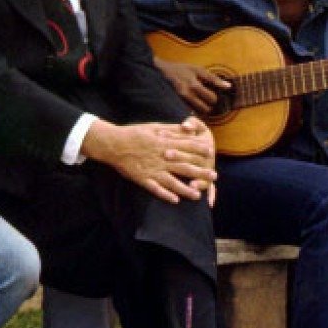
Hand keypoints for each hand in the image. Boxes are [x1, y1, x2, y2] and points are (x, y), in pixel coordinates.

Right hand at [82, 119, 217, 203]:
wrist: (113, 144)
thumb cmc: (134, 134)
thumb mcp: (153, 126)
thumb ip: (171, 129)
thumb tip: (186, 128)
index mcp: (163, 143)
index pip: (186, 146)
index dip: (199, 149)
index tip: (210, 152)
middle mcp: (161, 158)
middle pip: (184, 166)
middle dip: (200, 171)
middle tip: (214, 176)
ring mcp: (152, 169)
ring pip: (173, 181)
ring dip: (186, 188)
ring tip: (198, 195)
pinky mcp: (142, 179)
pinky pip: (156, 189)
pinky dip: (166, 195)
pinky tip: (176, 200)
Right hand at [154, 57, 230, 114]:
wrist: (161, 72)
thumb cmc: (181, 70)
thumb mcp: (197, 70)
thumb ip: (213, 79)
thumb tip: (229, 87)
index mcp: (194, 85)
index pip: (211, 98)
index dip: (214, 98)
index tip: (211, 95)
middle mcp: (187, 94)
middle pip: (206, 108)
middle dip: (208, 105)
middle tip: (206, 100)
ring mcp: (180, 101)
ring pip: (197, 113)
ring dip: (201, 110)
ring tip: (199, 103)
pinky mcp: (175, 105)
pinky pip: (188, 114)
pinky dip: (192, 112)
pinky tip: (192, 106)